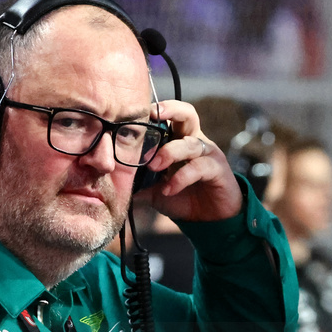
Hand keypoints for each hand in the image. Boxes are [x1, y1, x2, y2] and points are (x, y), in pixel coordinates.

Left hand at [136, 99, 242, 221]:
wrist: (209, 221)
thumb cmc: (184, 199)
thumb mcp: (156, 192)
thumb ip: (139, 184)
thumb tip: (113, 184)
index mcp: (179, 141)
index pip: (170, 116)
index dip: (156, 111)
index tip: (135, 113)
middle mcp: (195, 142)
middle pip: (187, 114)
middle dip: (170, 111)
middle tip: (151, 117)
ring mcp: (209, 154)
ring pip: (190, 144)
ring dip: (170, 153)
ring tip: (154, 166)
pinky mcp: (218, 170)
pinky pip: (199, 167)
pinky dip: (182, 177)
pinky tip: (169, 189)